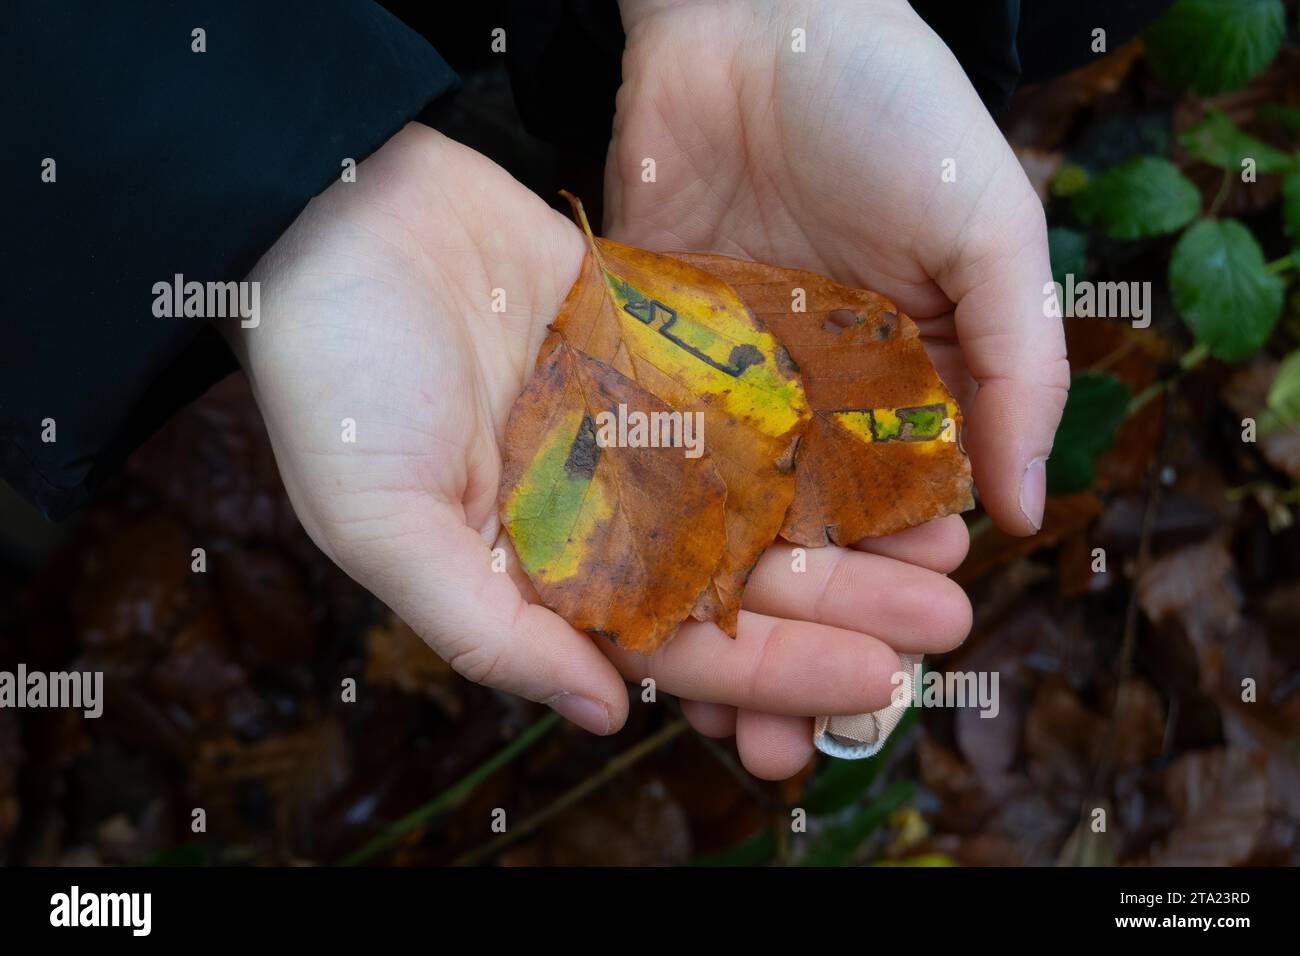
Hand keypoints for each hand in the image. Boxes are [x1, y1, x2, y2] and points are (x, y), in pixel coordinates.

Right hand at [228, 125, 969, 779]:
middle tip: (947, 620)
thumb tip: (603, 713)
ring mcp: (636, 426)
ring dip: (853, 522)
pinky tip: (895, 442)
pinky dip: (825, 424)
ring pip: (765, 490)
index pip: (674, 643)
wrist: (335, 208)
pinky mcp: (660, 349)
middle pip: (741, 574)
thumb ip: (486, 630)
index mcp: (542, 569)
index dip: (773, 670)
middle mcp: (601, 509)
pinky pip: (757, 396)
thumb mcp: (382, 525)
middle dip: (843, 603)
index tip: (871, 681)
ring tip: (950, 542)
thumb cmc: (333, 374)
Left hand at [608, 0, 1062, 759]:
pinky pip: (655, 466)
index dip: (900, 594)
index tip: (895, 668)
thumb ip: (1017, 364)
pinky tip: (638, 621)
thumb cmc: (890, 107)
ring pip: (729, 527)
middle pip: (814, 542)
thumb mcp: (988, 227)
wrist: (750, 15)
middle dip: (806, 639)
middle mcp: (821, 396)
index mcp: (910, 376)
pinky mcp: (652, 360)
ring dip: (724, 622)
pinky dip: (652, 546)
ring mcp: (732, 385)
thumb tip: (1028, 511)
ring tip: (716, 715)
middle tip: (793, 735)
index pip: (912, 513)